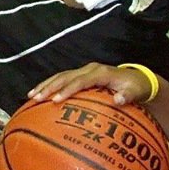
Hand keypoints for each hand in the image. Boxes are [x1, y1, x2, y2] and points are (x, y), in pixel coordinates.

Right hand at [28, 62, 152, 104]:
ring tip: (31, 96)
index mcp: (101, 73)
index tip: (56, 100)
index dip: (68, 90)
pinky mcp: (80, 75)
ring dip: (45, 85)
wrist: (137, 78)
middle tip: (36, 98)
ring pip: (60, 76)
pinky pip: (62, 78)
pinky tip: (38, 93)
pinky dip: (49, 85)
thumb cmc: (135, 87)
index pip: (80, 81)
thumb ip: (127, 95)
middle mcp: (90, 69)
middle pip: (65, 76)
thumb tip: (118, 99)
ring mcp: (84, 71)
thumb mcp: (135, 92)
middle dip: (49, 87)